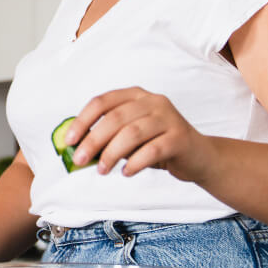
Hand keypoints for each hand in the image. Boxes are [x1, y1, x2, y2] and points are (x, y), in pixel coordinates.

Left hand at [66, 87, 218, 180]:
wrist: (198, 156)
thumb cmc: (158, 144)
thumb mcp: (131, 136)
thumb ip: (108, 137)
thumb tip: (77, 149)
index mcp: (136, 95)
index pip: (102, 102)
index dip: (82, 121)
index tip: (69, 141)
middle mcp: (153, 101)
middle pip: (114, 119)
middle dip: (93, 141)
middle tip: (80, 160)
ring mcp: (168, 117)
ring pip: (132, 133)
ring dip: (112, 154)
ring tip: (102, 169)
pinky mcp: (180, 137)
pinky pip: (152, 150)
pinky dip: (135, 163)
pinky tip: (127, 172)